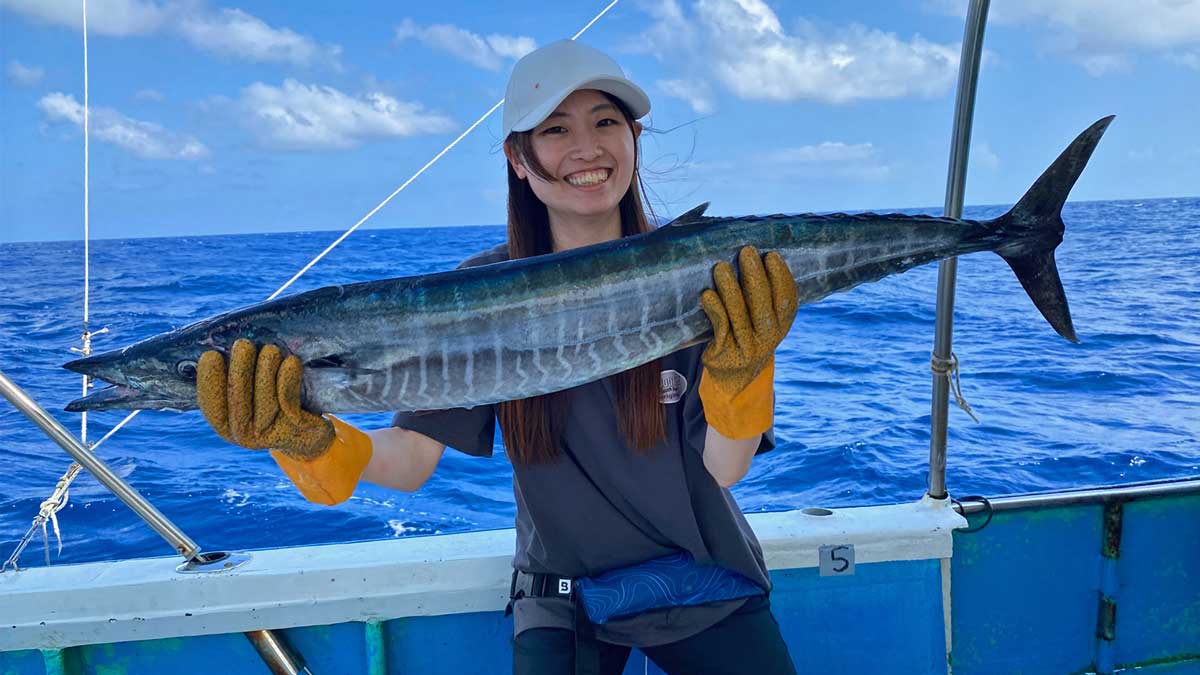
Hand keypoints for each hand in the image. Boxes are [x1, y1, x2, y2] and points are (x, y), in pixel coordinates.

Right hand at [197, 338, 334, 459]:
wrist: (310, 431)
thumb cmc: (274, 402)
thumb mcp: (251, 393)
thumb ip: (235, 377)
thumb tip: (221, 345)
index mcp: (226, 425)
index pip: (210, 404)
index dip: (209, 380)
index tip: (211, 355)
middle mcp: (242, 435)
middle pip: (238, 399)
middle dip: (240, 368)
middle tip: (243, 344)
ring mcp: (268, 436)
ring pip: (264, 398)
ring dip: (266, 368)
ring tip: (271, 349)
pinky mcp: (293, 431)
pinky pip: (287, 400)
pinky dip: (288, 378)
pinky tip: (291, 362)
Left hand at [700, 246, 797, 394]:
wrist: (732, 379)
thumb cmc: (743, 335)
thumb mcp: (759, 321)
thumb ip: (761, 296)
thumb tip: (751, 255)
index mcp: (781, 325)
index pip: (787, 300)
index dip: (781, 277)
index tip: (771, 255)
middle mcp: (769, 338)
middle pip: (764, 304)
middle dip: (755, 276)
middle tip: (746, 252)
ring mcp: (748, 348)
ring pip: (741, 315)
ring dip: (731, 289)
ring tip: (721, 267)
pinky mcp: (726, 355)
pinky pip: (721, 329)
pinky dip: (715, 310)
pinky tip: (708, 294)